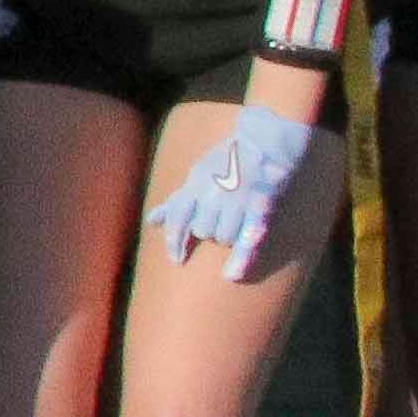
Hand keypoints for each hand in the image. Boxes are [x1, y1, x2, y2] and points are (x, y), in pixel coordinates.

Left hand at [143, 105, 322, 278]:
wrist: (265, 141)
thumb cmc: (228, 161)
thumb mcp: (198, 174)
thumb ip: (178, 200)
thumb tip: (152, 221)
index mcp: (197, 184)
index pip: (178, 217)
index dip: (175, 240)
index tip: (176, 259)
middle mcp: (213, 193)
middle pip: (203, 231)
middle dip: (209, 232)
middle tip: (222, 221)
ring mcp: (237, 200)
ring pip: (224, 237)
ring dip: (228, 237)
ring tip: (238, 222)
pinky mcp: (261, 206)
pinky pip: (248, 237)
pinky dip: (240, 259)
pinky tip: (231, 274)